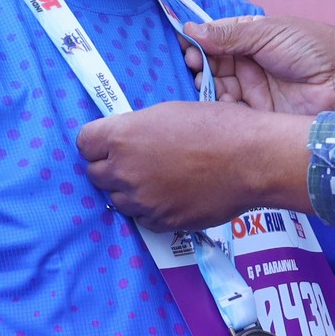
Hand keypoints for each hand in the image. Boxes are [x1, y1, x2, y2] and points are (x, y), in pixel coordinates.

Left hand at [77, 101, 313, 230]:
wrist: (251, 160)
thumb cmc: (216, 126)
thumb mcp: (167, 113)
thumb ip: (136, 130)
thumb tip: (124, 142)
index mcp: (122, 136)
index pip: (83, 143)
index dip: (96, 142)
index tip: (108, 143)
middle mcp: (124, 170)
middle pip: (94, 174)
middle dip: (110, 167)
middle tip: (134, 162)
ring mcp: (141, 200)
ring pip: (117, 199)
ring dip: (129, 191)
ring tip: (158, 179)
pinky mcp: (160, 222)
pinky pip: (142, 218)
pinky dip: (151, 209)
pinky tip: (172, 195)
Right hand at [180, 16, 334, 114]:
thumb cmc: (313, 49)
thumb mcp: (268, 33)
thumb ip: (229, 33)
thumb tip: (190, 28)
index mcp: (251, 41)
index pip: (214, 41)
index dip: (198, 44)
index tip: (184, 46)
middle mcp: (248, 67)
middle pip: (211, 67)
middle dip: (197, 66)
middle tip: (192, 66)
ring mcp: (252, 93)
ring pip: (216, 92)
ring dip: (204, 89)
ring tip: (200, 84)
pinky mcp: (257, 118)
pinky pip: (230, 115)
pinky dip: (217, 111)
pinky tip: (210, 106)